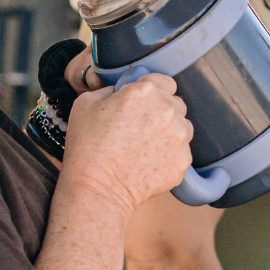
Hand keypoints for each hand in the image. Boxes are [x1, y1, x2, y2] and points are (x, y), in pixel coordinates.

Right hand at [61, 71, 193, 211]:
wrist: (98, 189)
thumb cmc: (87, 147)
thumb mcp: (86, 103)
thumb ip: (111, 90)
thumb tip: (123, 90)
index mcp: (145, 92)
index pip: (163, 80)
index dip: (151, 90)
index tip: (141, 101)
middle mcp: (168, 111)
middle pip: (174, 103)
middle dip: (160, 110)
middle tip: (139, 126)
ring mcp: (179, 137)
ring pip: (183, 126)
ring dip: (169, 130)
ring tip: (145, 145)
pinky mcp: (184, 160)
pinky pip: (182, 150)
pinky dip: (170, 153)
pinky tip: (149, 160)